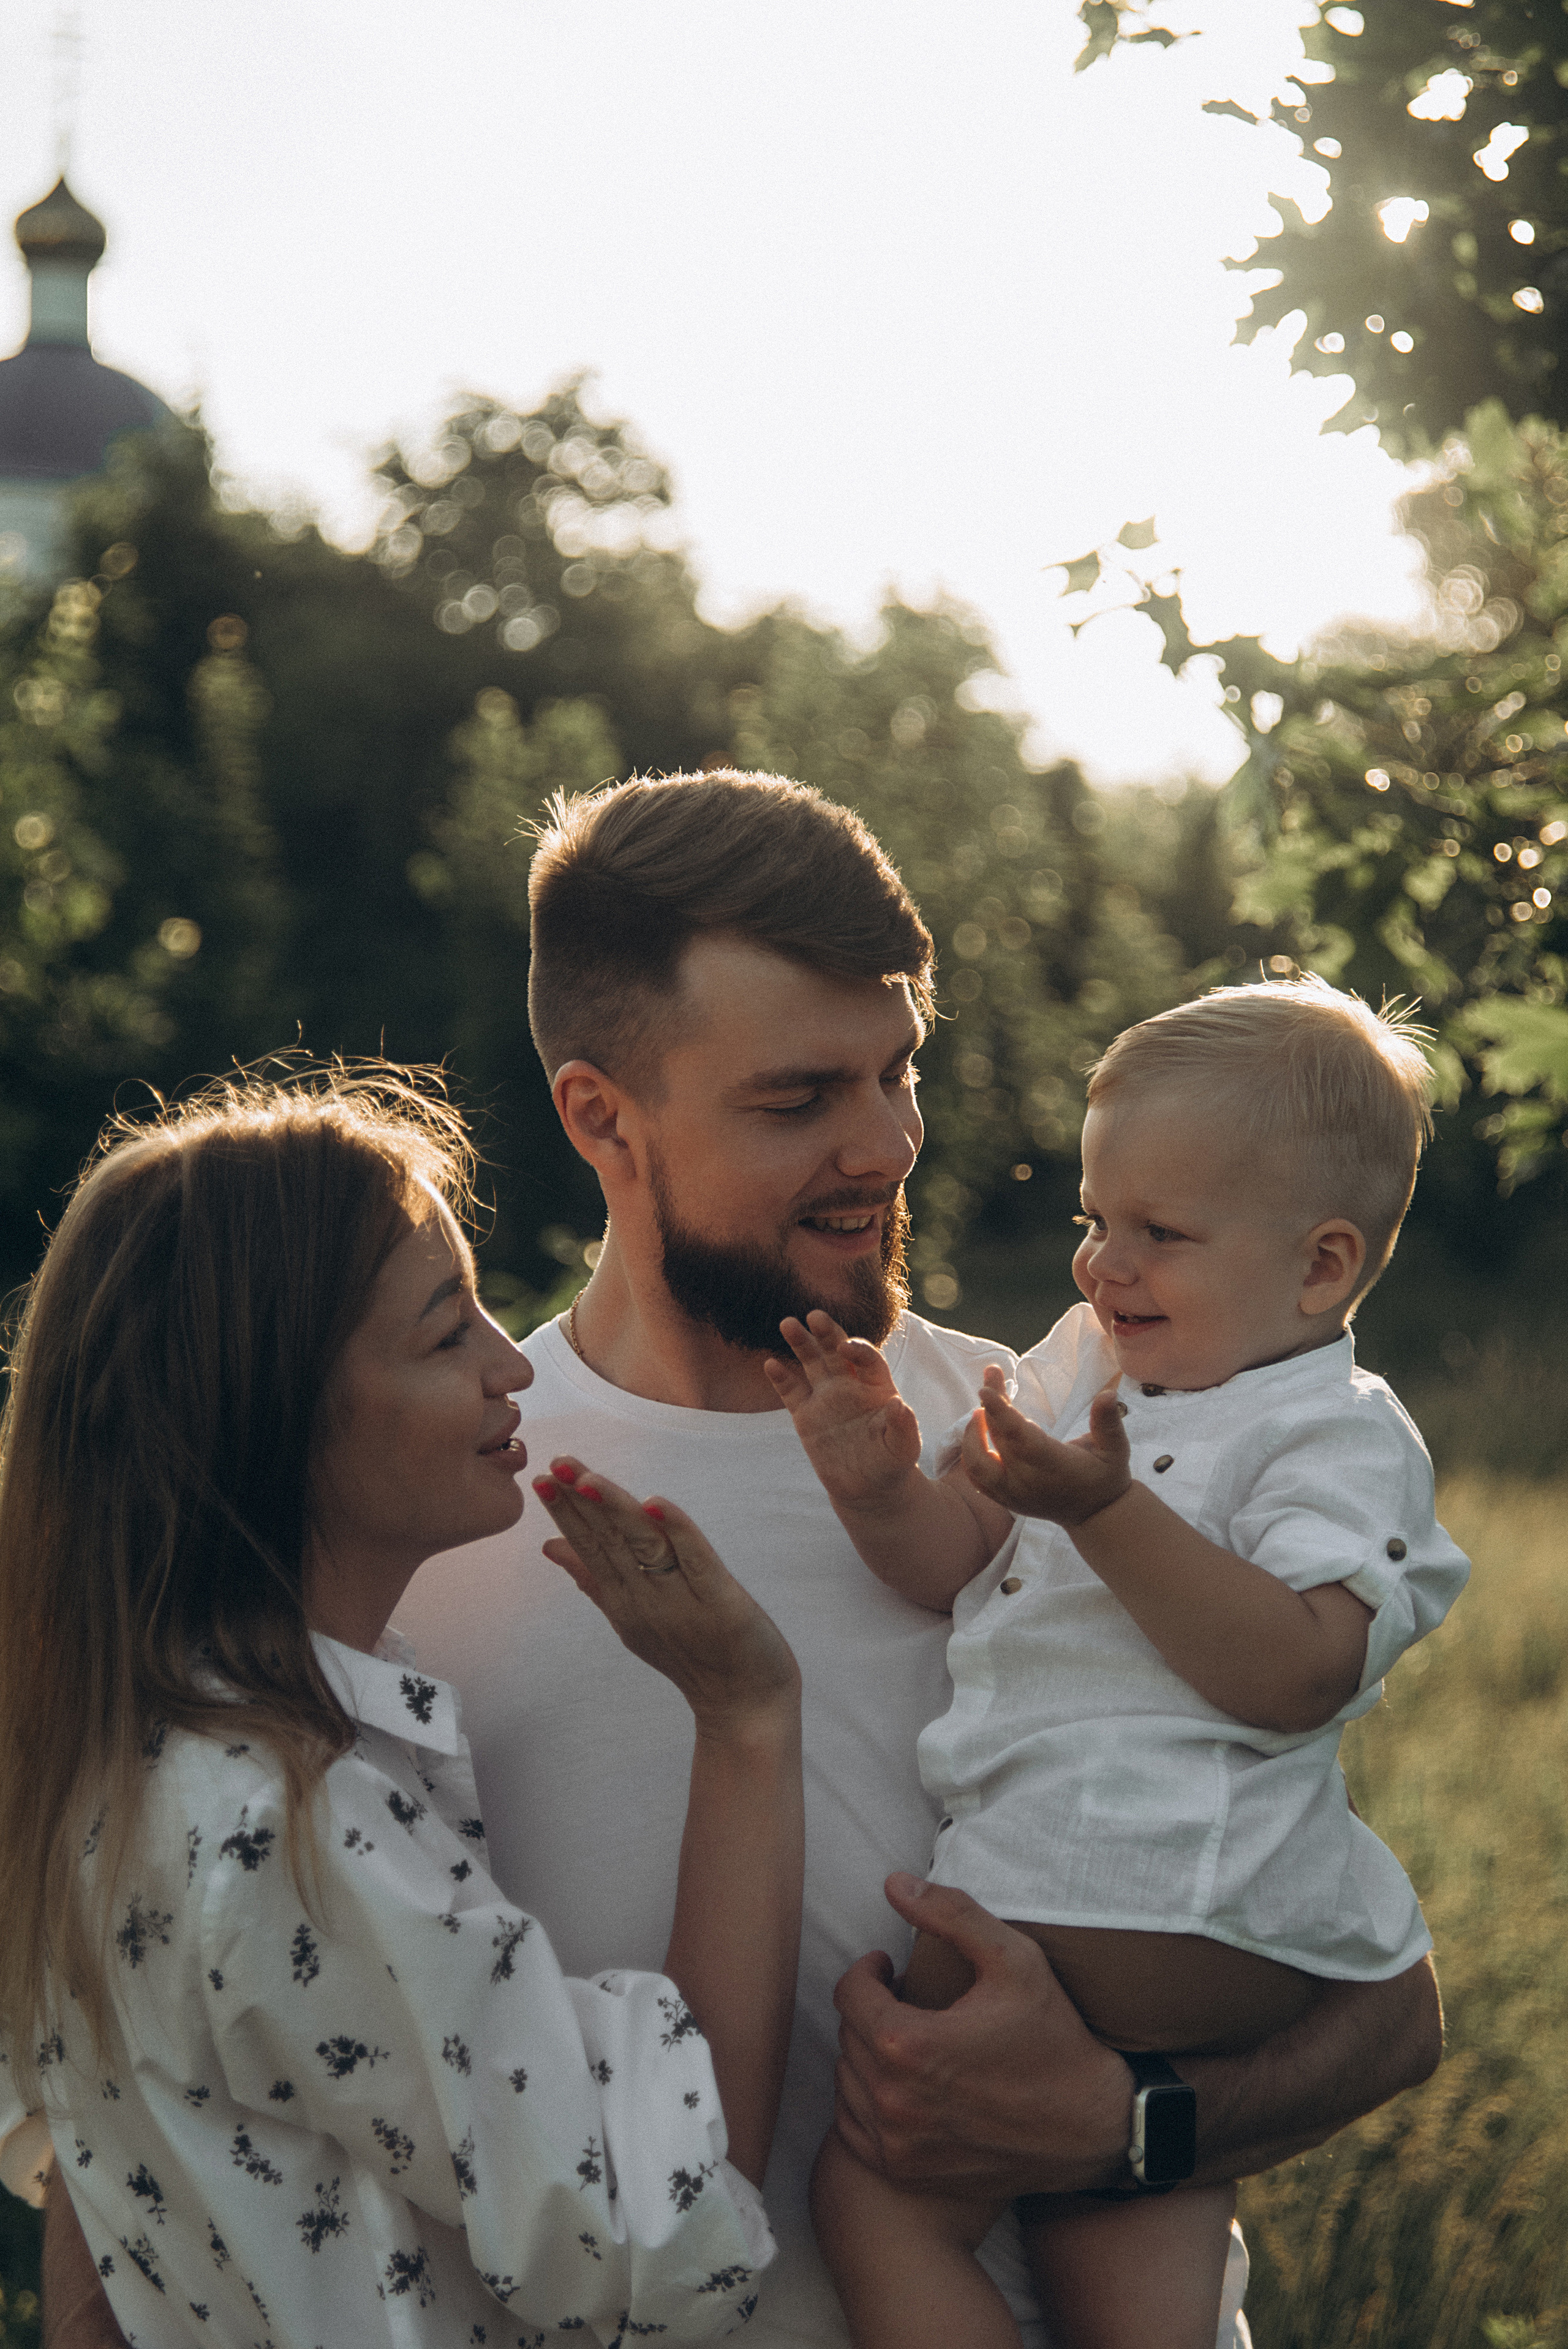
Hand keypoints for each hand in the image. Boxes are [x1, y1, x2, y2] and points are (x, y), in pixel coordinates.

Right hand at [534, 1461, 799, 1733]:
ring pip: (644, 1546)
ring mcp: (682, 1600)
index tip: (542, 1478)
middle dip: (580, 1503)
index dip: (565, 1513)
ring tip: (588, 1479)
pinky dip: (678, 1531)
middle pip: (609, 1543)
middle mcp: (647, 1600)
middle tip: (554, 1465)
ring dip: (617, 1509)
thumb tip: (551, 1546)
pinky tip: (658, 1504)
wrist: (744, 1705)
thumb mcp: (631, 1618)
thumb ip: (593, 1580)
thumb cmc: (691, 1654)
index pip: (589, 1548)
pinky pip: (697, 1560)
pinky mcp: (721, 1601)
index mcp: (624, 1601)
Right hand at [764, 1311, 922, 1512]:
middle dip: (827, 1332)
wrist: (869, 1488)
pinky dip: (781, 1378)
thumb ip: (903, 1426)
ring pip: (811, 1363)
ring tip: (788, 1323)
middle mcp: (850, 1385)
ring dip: (801, 1343)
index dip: (858, 1349)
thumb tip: (899, 1404)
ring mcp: (826, 1398)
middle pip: (836, 1351)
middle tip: (814, 1315)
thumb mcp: (903, 1448)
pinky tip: (771, 1364)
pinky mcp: (806, 1415)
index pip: (868, 1358)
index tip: (846, 1348)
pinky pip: (792, 1392)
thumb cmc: (892, 1463)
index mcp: (877, 1386)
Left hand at [832, 1876, 1130, 2197]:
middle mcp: (893, 2099)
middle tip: (903, 1999)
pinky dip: (866, 2103)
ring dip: (865, 2054)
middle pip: (847, 2036)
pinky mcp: (906, 2173)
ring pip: (847, 2082)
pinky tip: (900, 2086)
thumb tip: (893, 1883)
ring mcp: (897, 2143)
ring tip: (904, 2039)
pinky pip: (853, 2129)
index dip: (867, 1971)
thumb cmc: (1054, 2038)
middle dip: (869, 2009)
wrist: (1090, 2128)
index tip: (889, 1967)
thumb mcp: (1014, 1959)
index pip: (849, 1993)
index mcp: (908, 2043)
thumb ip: (951, 1913)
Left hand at [960, 1370, 1130, 1526]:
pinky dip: (971, 1453)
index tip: (986, 1390)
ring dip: (973, 1432)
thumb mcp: (1116, 1450)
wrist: (1095, 1516)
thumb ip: (1109, 1423)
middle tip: (991, 1373)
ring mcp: (1013, 1495)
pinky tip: (977, 1429)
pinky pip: (977, 1479)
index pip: (1021, 1439)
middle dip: (991, 1405)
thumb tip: (1108, 1393)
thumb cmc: (1105, 1477)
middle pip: (999, 1441)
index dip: (1001, 1414)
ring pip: (978, 1464)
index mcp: (1054, 1467)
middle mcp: (1029, 1483)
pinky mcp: (1005, 1500)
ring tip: (981, 1405)